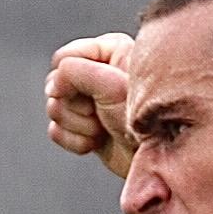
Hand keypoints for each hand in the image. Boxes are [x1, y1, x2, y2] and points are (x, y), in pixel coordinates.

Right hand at [45, 32, 135, 177]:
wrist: (159, 161)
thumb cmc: (147, 121)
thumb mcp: (112, 86)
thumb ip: (74, 72)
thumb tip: (53, 85)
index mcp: (109, 52)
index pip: (65, 58)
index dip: (70, 79)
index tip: (96, 94)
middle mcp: (97, 74)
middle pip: (55, 85)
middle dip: (76, 106)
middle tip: (102, 114)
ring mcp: (90, 102)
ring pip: (54, 108)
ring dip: (77, 125)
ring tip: (103, 129)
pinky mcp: (84, 128)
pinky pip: (56, 131)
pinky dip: (74, 141)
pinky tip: (96, 143)